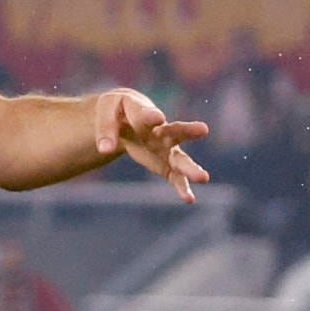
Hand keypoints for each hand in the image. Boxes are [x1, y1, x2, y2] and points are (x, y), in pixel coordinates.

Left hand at [92, 88, 210, 200]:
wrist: (128, 117)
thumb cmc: (118, 111)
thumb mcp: (106, 112)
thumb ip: (106, 129)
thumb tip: (105, 150)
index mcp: (143, 112)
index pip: (146, 114)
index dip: (150, 116)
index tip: (156, 118)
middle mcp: (160, 130)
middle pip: (175, 131)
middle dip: (188, 131)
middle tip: (203, 129)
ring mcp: (165, 148)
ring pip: (179, 158)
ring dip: (189, 168)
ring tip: (204, 178)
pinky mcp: (164, 163)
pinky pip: (174, 176)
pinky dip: (181, 187)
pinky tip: (189, 199)